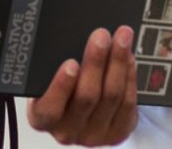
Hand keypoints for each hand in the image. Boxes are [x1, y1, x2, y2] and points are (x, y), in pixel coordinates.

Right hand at [27, 26, 138, 145]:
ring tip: (122, 38)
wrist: (81, 115)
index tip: (71, 63)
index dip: (61, 86)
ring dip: (118, 63)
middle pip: (86, 96)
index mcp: (42, 119)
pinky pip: (127, 103)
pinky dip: (129, 76)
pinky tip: (129, 58)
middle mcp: (67, 131)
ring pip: (111, 96)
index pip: (49, 108)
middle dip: (96, 62)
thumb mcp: (46, 82)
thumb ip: (52, 69)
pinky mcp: (117, 133)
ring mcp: (93, 135)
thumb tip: (76, 39)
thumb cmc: (59, 91)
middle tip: (101, 36)